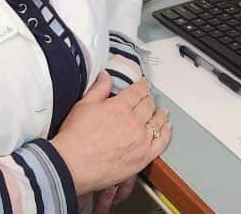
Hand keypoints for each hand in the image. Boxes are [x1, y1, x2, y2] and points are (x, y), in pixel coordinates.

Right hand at [49, 74, 170, 195]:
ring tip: (162, 112)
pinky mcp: (144, 157)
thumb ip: (98, 89)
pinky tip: (166, 129)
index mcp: (120, 106)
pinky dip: (166, 133)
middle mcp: (134, 121)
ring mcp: (141, 140)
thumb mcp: (84, 105)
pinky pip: (162, 142)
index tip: (144, 85)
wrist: (74, 164)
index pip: (137, 92)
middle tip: (149, 98)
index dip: (142, 86)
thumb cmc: (75, 136)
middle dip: (149, 99)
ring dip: (160, 114)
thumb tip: (105, 76)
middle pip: (148, 105)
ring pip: (157, 122)